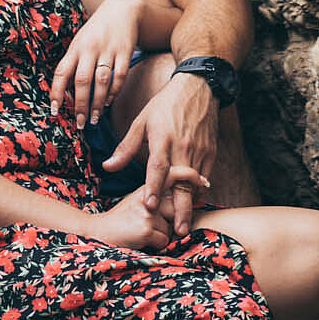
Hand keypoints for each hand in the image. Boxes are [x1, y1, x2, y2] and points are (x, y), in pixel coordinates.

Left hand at [51, 0, 141, 126]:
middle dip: (80, 105)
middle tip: (80, 123)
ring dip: (97, 103)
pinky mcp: (125, 52)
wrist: (122, 10)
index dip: (57, 92)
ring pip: (102, 81)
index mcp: (75, 48)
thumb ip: (73, 64)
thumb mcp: (79, 43)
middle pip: (82, 81)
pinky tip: (108, 102)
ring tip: (94, 118)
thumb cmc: (95, 32)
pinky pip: (120, 76)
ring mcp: (108, 50)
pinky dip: (114, 92)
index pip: (62, 73)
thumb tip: (65, 92)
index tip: (55, 110)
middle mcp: (90, 49)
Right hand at [87, 164, 208, 249]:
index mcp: (146, 188)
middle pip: (177, 208)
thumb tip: (181, 204)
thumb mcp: (137, 201)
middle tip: (150, 223)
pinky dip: (155, 245)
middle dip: (172, 220)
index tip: (204, 181)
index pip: (173, 174)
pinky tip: (139, 239)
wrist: (98, 232)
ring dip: (161, 235)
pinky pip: (164, 241)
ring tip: (141, 232)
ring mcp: (148, 212)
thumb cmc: (121, 220)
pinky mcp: (147, 228)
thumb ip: (157, 198)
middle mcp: (148, 196)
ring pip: (172, 228)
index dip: (190, 176)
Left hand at [103, 73, 218, 238]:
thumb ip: (126, 148)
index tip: (150, 206)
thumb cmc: (165, 105)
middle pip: (182, 184)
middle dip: (180, 210)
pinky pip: (205, 176)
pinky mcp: (211, 151)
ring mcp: (200, 150)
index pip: (158, 167)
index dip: (153, 188)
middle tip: (178, 231)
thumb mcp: (141, 122)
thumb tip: (107, 167)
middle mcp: (183, 147)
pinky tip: (193, 204)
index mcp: (163, 139)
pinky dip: (200, 191)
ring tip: (185, 224)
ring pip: (196, 184)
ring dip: (191, 205)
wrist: (199, 87)